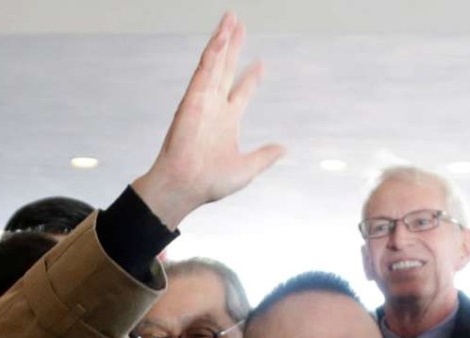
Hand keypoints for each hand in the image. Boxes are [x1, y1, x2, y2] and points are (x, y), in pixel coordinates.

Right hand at [132, 12, 284, 229]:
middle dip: (233, 47)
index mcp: (227, 122)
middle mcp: (214, 108)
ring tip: (230, 19)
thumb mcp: (247, 169)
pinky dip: (213, 52)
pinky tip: (221, 36)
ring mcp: (203, 101)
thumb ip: (264, 156)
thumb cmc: (210, 183)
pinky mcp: (193, 99)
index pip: (241, 92)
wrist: (186, 186)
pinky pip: (204, 70)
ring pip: (215, 63)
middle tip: (238, 25)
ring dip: (222, 40)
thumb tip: (283, 149)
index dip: (251, 78)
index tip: (260, 64)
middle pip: (226, 69)